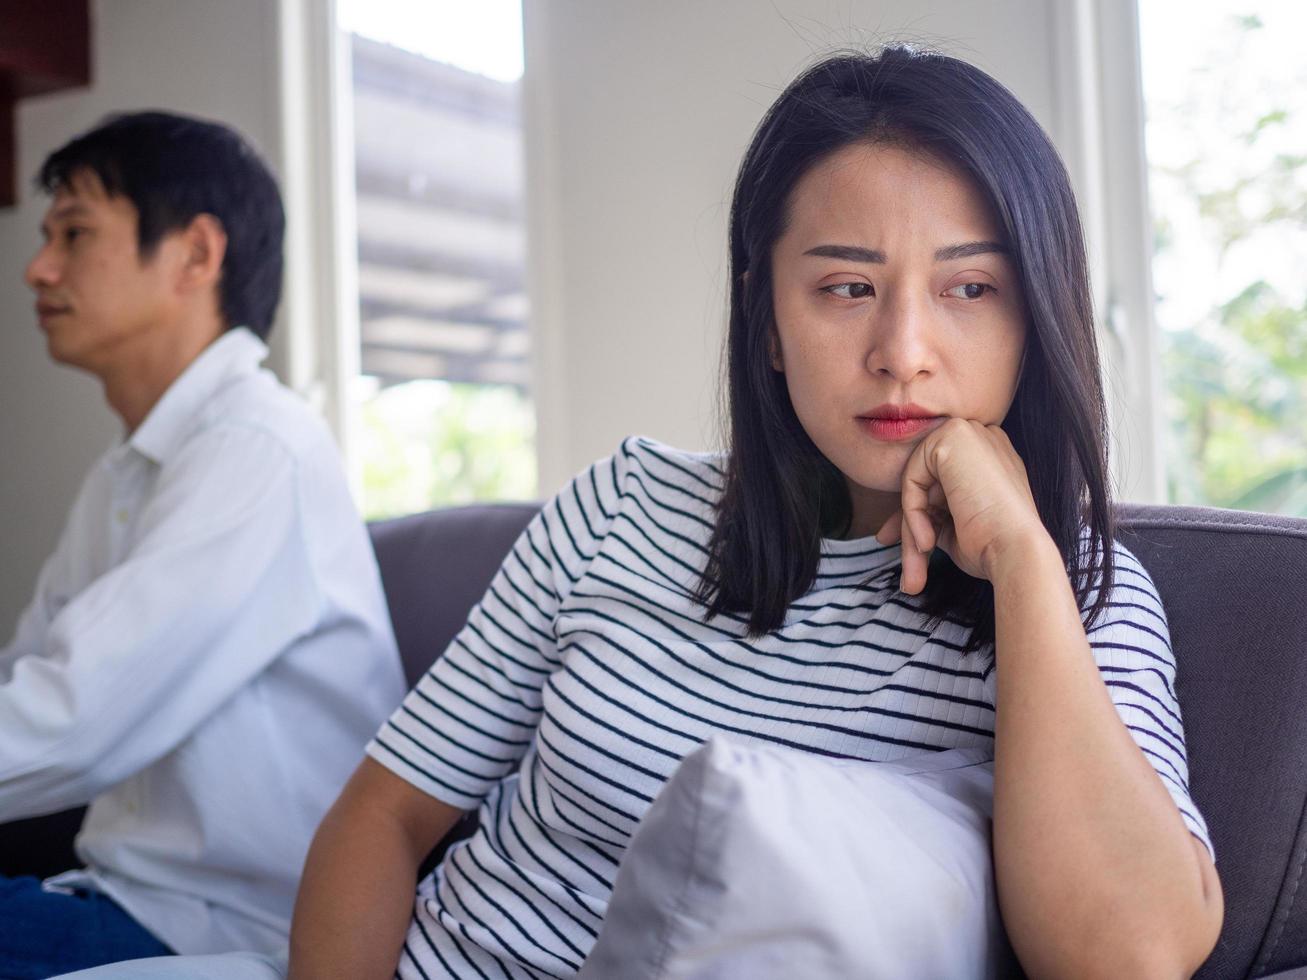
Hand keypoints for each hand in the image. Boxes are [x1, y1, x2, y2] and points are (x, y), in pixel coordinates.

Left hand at [874, 418, 1047, 593]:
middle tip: (909, 566)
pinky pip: (912, 477)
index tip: (913, 545)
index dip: (922, 513)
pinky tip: (928, 540)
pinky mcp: (952, 435)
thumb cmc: (993, 546)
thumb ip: (931, 512)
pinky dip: (912, 513)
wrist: (1016, 551)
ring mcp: (970, 432)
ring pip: (917, 481)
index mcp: (990, 457)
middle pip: (927, 481)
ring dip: (911, 526)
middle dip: (910, 522)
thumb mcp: (955, 526)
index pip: (941, 482)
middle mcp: (982, 438)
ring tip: (917, 565)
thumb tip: (893, 526)